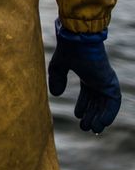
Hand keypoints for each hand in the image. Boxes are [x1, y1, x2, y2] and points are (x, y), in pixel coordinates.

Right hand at [48, 19, 121, 133]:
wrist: (77, 39)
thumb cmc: (68, 50)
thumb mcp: (58, 67)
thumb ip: (57, 80)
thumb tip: (57, 95)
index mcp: (88, 75)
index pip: (88, 95)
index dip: (84, 106)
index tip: (78, 116)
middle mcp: (98, 79)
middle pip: (97, 102)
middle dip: (92, 115)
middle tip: (85, 128)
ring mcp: (105, 81)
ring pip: (106, 104)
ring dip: (100, 117)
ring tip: (93, 129)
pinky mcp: (110, 83)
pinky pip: (113, 102)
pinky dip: (109, 113)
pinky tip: (103, 123)